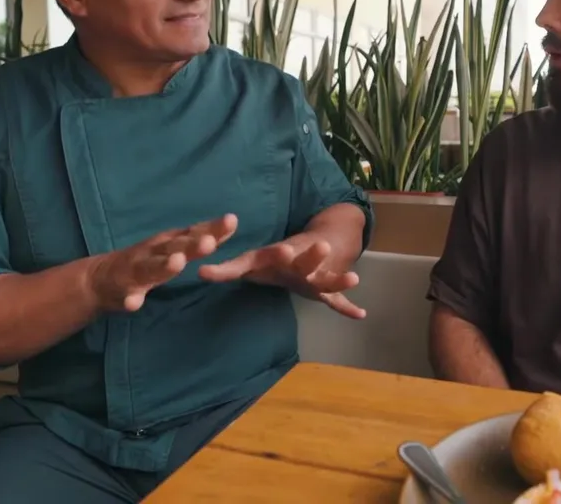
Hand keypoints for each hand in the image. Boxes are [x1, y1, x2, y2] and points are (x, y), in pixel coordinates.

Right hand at [86, 214, 237, 311]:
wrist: (99, 278)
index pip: (193, 233)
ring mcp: (135, 271)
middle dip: (191, 245)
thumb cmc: (146, 259)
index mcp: (168, 242)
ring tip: (176, 263)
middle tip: (209, 242)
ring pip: (150, 268)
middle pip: (175, 247)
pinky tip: (134, 303)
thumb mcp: (174, 246)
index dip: (212, 228)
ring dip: (163, 266)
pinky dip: (130, 299)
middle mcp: (153, 252)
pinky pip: (126, 296)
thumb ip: (200, 237)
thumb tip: (231, 223)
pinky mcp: (121, 292)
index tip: (231, 220)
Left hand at [198, 234, 365, 318]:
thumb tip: (199, 271)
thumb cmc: (271, 260)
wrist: (307, 248)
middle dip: (314, 256)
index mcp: (281, 257)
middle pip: (308, 261)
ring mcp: (315, 278)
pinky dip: (347, 307)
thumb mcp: (249, 261)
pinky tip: (361, 315)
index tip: (286, 250)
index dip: (282, 253)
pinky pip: (336, 300)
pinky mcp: (323, 290)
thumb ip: (227, 269)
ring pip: (328, 279)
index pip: (279, 254)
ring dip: (339, 279)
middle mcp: (300, 265)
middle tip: (323, 246)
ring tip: (354, 278)